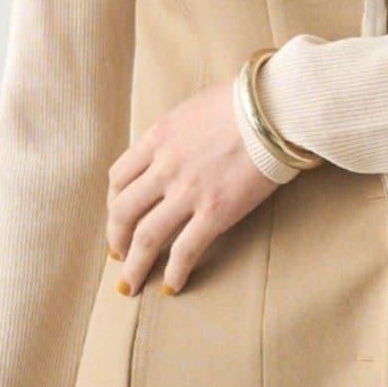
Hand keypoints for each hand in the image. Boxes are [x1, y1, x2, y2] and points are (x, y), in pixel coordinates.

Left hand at [107, 75, 287, 295]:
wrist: (275, 108)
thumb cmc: (245, 101)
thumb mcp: (196, 106)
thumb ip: (178, 130)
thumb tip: (177, 144)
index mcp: (158, 138)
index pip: (119, 177)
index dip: (113, 202)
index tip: (118, 215)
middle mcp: (165, 167)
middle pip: (123, 211)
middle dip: (116, 238)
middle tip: (118, 254)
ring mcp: (188, 192)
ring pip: (146, 238)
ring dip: (134, 265)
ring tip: (131, 283)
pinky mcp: (216, 212)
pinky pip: (185, 250)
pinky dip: (175, 272)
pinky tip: (172, 285)